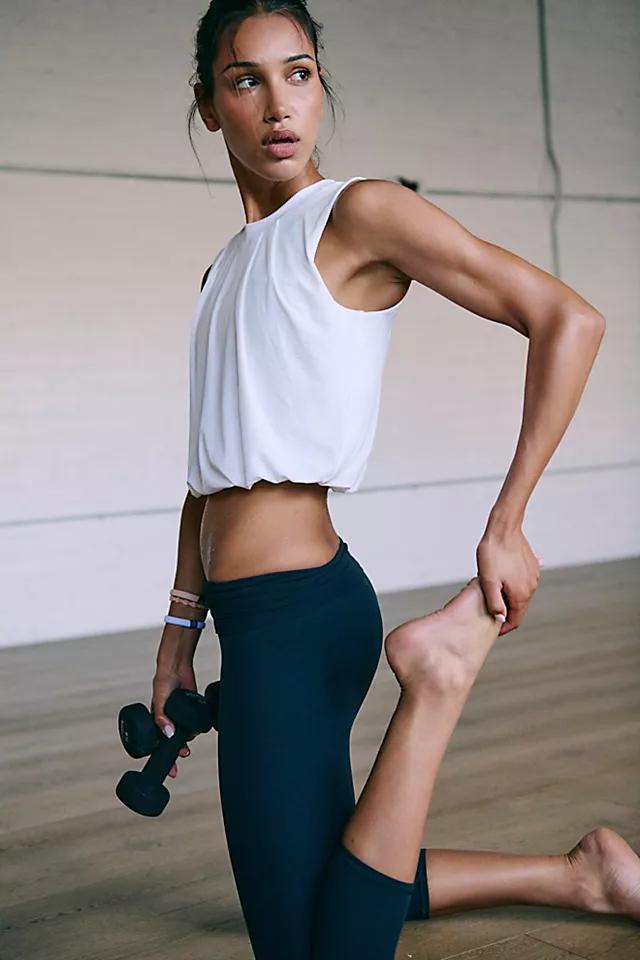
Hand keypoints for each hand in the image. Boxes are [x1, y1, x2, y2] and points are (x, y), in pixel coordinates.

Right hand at [150, 662, 197, 778]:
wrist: (177, 666)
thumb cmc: (163, 680)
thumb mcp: (159, 698)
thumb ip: (161, 716)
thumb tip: (169, 733)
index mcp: (156, 720)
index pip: (158, 745)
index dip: (164, 759)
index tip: (171, 772)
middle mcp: (167, 721)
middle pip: (173, 743)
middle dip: (178, 752)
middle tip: (184, 754)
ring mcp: (179, 716)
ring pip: (185, 735)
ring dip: (188, 738)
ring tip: (191, 733)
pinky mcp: (190, 710)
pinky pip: (194, 724)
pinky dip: (197, 727)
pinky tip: (198, 725)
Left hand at [476, 526, 542, 636]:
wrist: (504, 529)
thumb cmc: (493, 554)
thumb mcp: (488, 581)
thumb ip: (495, 603)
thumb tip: (501, 619)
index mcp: (521, 594)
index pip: (515, 620)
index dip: (504, 628)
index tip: (493, 629)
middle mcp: (531, 587)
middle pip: (519, 608)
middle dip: (506, 612)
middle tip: (489, 610)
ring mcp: (533, 576)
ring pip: (521, 595)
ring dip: (509, 597)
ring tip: (493, 592)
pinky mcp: (532, 566)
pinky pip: (523, 582)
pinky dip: (513, 585)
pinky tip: (502, 578)